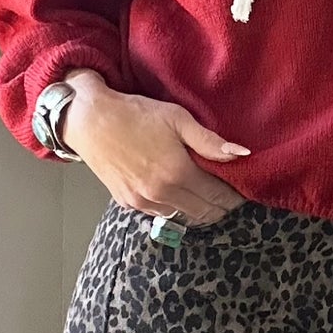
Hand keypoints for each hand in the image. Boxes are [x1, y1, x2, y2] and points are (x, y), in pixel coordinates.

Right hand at [59, 72, 249, 225]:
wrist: (90, 121)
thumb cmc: (136, 114)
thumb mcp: (177, 119)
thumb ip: (209, 141)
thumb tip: (243, 154)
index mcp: (177, 173)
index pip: (218, 197)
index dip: (234, 197)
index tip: (242, 191)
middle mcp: (161, 194)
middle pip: (204, 213)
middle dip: (221, 207)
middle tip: (228, 195)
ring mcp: (143, 202)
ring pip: (183, 217)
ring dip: (198, 209)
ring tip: (205, 194)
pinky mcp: (128, 203)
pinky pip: (161, 214)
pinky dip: (175, 208)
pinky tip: (179, 193)